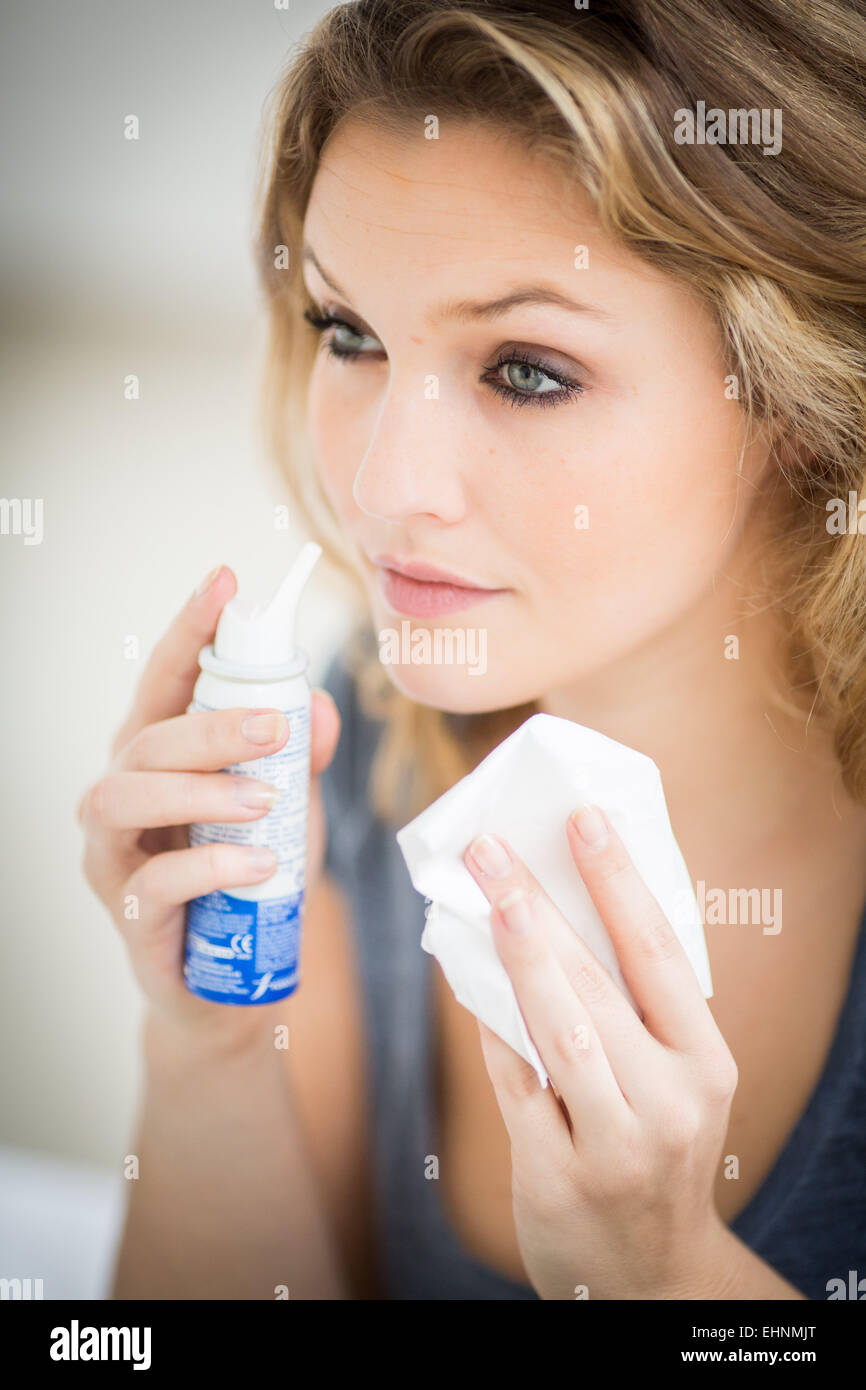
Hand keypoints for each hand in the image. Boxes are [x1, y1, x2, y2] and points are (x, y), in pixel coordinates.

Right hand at [77, 564, 339, 1050]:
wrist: (232, 985)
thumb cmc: (252, 881)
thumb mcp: (291, 813)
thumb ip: (301, 761)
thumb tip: (318, 705)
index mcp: (159, 757)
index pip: (165, 681)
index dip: (188, 628)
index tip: (225, 580)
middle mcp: (123, 795)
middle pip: (146, 737)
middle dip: (210, 724)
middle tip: (272, 728)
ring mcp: (114, 853)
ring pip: (126, 796)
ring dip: (201, 791)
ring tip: (263, 803)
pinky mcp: (127, 911)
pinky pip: (156, 878)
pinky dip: (210, 864)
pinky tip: (259, 865)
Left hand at [463, 804, 738, 1300]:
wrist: (652, 1279)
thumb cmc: (656, 1150)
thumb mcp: (675, 1084)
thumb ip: (632, 1013)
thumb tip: (552, 910)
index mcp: (707, 1064)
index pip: (660, 954)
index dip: (618, 880)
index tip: (583, 819)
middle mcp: (670, 1103)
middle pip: (597, 983)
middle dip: (540, 904)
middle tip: (493, 848)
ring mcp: (615, 1145)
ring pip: (556, 1029)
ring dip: (515, 954)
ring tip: (484, 896)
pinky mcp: (556, 1175)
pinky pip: (514, 1081)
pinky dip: (490, 1022)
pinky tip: (467, 972)